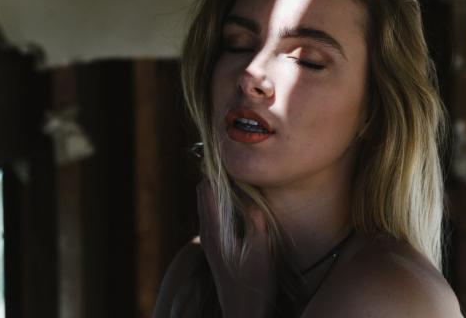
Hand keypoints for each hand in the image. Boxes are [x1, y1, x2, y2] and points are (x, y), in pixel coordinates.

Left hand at [197, 179, 275, 317]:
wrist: (243, 312)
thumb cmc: (254, 283)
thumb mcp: (262, 248)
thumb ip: (254, 217)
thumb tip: (248, 191)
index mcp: (214, 229)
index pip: (206, 187)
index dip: (219, 171)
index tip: (237, 163)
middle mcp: (207, 232)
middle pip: (204, 192)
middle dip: (219, 177)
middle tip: (242, 170)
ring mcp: (209, 239)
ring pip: (208, 203)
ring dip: (222, 190)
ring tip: (244, 183)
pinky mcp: (215, 245)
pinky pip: (214, 214)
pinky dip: (224, 203)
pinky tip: (242, 205)